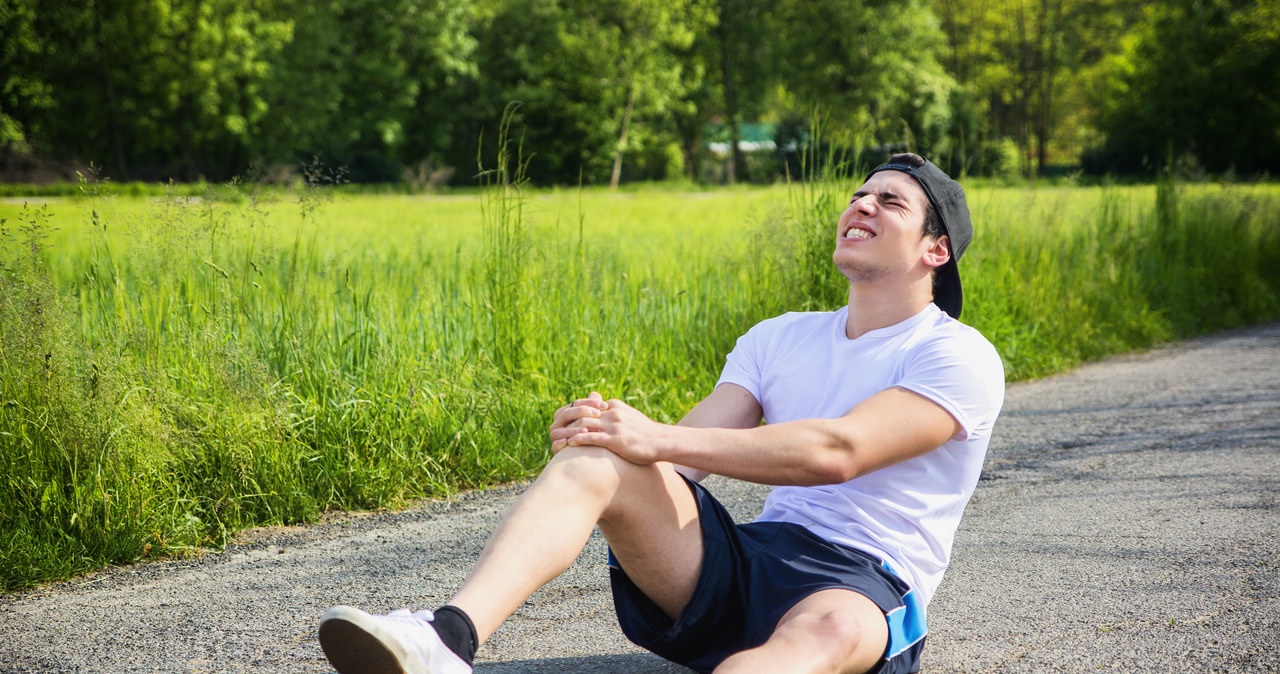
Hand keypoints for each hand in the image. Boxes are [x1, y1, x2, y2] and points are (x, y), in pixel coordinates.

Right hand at [549, 392, 607, 450]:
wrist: (593, 460)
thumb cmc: (596, 435)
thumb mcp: (597, 422)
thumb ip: (594, 408)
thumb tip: (595, 394)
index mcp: (565, 414)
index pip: (575, 404)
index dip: (589, 403)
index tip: (605, 405)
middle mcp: (558, 425)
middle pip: (566, 414)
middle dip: (582, 412)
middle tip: (598, 414)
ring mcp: (556, 438)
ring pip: (559, 430)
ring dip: (572, 429)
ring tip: (586, 430)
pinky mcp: (556, 451)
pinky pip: (555, 446)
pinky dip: (560, 444)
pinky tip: (570, 442)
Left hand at [549, 393, 666, 464]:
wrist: (662, 441)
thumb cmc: (645, 433)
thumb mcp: (630, 418)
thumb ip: (616, 415)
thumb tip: (603, 417)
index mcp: (614, 406)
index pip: (587, 406)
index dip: (572, 413)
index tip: (560, 421)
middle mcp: (612, 413)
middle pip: (582, 414)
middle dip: (565, 422)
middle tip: (552, 430)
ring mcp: (614, 426)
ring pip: (584, 425)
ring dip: (567, 432)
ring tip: (555, 439)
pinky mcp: (616, 440)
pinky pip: (592, 438)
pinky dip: (578, 440)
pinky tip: (568, 445)